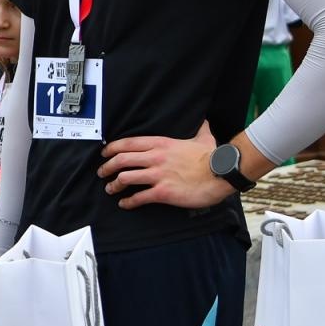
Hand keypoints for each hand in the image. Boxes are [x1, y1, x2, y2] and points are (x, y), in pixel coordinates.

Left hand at [98, 121, 234, 210]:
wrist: (222, 173)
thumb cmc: (212, 157)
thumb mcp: (203, 137)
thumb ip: (199, 129)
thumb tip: (203, 121)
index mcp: (161, 143)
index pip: (128, 143)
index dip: (112, 148)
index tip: (105, 153)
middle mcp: (155, 157)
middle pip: (121, 160)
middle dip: (107, 167)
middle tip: (102, 172)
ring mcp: (158, 175)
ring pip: (125, 178)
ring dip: (114, 185)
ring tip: (110, 189)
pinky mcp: (163, 192)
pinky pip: (139, 197)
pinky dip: (128, 202)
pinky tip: (125, 204)